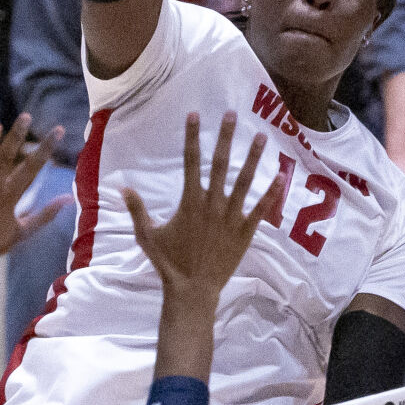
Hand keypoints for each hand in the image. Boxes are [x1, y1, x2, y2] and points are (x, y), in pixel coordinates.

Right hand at [124, 112, 285, 305]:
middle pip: (219, 164)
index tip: (194, 115)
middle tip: (231, 114)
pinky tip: (281, 177)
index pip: (190, 161)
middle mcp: (212, 204)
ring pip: (244, 181)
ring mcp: (231, 217)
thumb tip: (123, 187)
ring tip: (261, 136)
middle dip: (224, 137)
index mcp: (189, 201)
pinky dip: (271, 194)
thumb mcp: (147, 235)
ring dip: (253, 158)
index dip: (192, 137)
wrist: (192, 290)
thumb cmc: (168, 263)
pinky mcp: (245, 232)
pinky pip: (261, 210)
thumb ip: (137, 210)